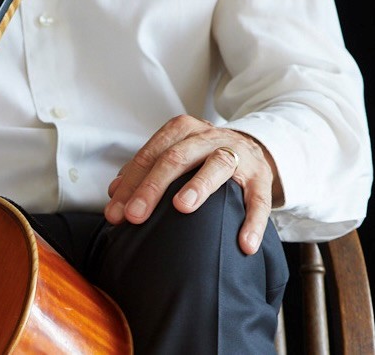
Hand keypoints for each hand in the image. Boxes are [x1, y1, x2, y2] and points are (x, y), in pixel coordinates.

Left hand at [103, 114, 282, 254]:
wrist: (253, 149)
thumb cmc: (204, 156)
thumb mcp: (178, 152)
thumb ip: (147, 169)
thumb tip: (114, 193)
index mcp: (184, 130)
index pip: (151, 154)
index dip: (131, 182)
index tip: (116, 210)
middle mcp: (210, 137)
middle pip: (177, 157)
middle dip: (152, 186)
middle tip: (135, 215)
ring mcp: (238, 155)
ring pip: (217, 165)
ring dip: (198, 185)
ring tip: (182, 207)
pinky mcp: (261, 177)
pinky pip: (258, 199)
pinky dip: (253, 222)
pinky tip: (244, 244)